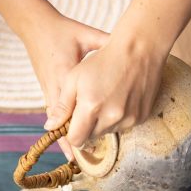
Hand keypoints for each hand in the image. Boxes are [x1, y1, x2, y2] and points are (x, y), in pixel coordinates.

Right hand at [17, 11, 109, 158]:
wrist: (37, 28)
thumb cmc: (63, 32)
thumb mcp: (86, 36)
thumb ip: (105, 45)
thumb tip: (126, 50)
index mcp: (66, 78)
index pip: (71, 113)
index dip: (78, 133)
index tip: (85, 150)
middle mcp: (56, 89)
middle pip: (65, 123)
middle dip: (76, 140)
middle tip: (87, 158)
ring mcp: (50, 91)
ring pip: (59, 121)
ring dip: (67, 137)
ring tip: (75, 157)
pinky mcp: (48, 90)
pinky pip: (56, 113)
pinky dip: (63, 126)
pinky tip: (67, 136)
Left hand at [43, 34, 167, 148]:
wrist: (139, 50)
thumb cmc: (102, 60)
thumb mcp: (74, 78)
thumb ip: (62, 106)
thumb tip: (50, 127)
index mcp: (91, 107)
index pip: (76, 139)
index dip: (70, 133)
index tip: (71, 122)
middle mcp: (111, 117)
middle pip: (91, 137)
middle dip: (86, 126)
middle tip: (88, 104)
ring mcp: (129, 118)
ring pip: (107, 131)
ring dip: (102, 122)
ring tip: (104, 97)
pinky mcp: (141, 117)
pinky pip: (124, 126)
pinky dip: (118, 118)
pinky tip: (118, 98)